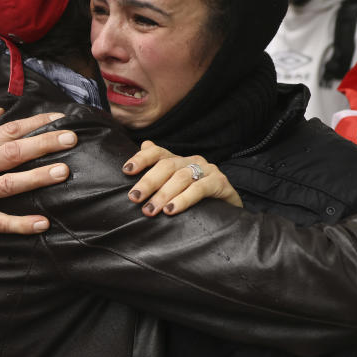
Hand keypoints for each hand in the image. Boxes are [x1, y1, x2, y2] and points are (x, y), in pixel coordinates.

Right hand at [0, 108, 76, 241]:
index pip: (8, 131)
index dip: (35, 123)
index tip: (60, 119)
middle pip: (13, 152)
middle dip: (44, 144)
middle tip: (71, 139)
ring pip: (9, 184)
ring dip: (37, 178)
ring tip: (63, 172)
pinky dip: (21, 224)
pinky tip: (42, 223)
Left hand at [122, 140, 242, 216]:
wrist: (230, 212)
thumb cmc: (198, 201)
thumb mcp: (176, 188)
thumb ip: (159, 170)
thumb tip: (143, 145)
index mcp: (179, 161)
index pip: (158, 153)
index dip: (142, 158)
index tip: (126, 170)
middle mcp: (192, 161)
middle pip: (167, 165)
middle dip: (148, 181)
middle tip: (134, 198)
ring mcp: (208, 170)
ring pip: (181, 177)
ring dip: (163, 194)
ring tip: (150, 210)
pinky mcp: (221, 183)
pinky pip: (200, 189)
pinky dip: (184, 200)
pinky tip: (171, 210)